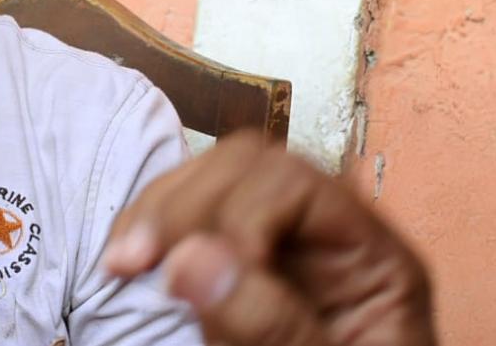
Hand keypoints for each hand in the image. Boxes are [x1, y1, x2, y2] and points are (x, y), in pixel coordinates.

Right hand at [103, 130, 435, 345]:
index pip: (295, 186)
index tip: (191, 273)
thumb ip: (274, 330)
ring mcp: (282, 249)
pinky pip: (191, 219)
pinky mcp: (240, 266)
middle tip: (133, 260)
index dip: (237, 216)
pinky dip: (153, 231)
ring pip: (212, 180)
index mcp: (372, 262)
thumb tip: (192, 260)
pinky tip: (128, 261)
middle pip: (247, 166)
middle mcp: (328, 238)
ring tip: (122, 261)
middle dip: (182, 203)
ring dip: (159, 211)